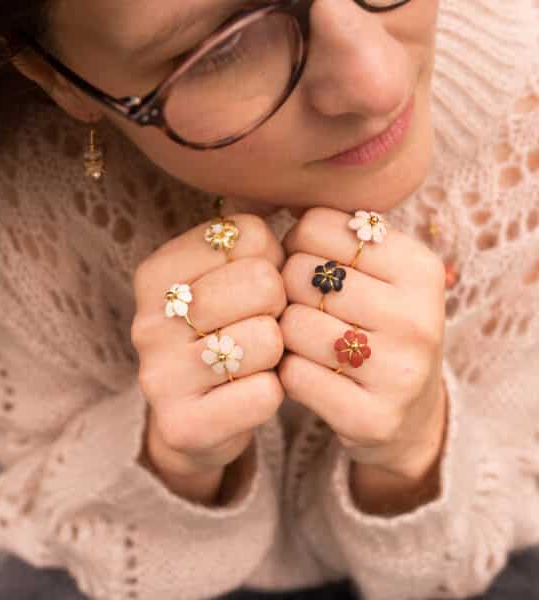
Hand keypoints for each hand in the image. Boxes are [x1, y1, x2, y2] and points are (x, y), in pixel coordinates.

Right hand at [131, 214, 286, 482]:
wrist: (196, 414)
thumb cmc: (223, 332)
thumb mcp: (226, 277)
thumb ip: (251, 239)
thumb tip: (289, 209)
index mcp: (157, 272)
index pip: (248, 235)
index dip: (272, 258)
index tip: (255, 281)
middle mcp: (147, 321)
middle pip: (261, 282)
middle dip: (278, 303)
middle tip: (263, 321)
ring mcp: (159, 376)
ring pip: (266, 340)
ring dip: (276, 352)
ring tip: (254, 359)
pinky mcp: (182, 425)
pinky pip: (266, 393)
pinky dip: (272, 393)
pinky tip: (249, 393)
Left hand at [278, 207, 446, 479]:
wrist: (409, 410)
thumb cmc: (380, 327)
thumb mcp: (380, 273)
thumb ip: (338, 234)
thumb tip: (280, 199)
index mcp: (420, 268)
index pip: (317, 225)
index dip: (296, 243)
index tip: (309, 263)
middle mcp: (418, 317)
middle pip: (299, 274)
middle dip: (287, 290)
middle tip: (304, 306)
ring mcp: (400, 372)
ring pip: (291, 325)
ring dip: (285, 333)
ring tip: (306, 341)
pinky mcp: (373, 417)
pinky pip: (292, 375)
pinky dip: (287, 371)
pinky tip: (308, 372)